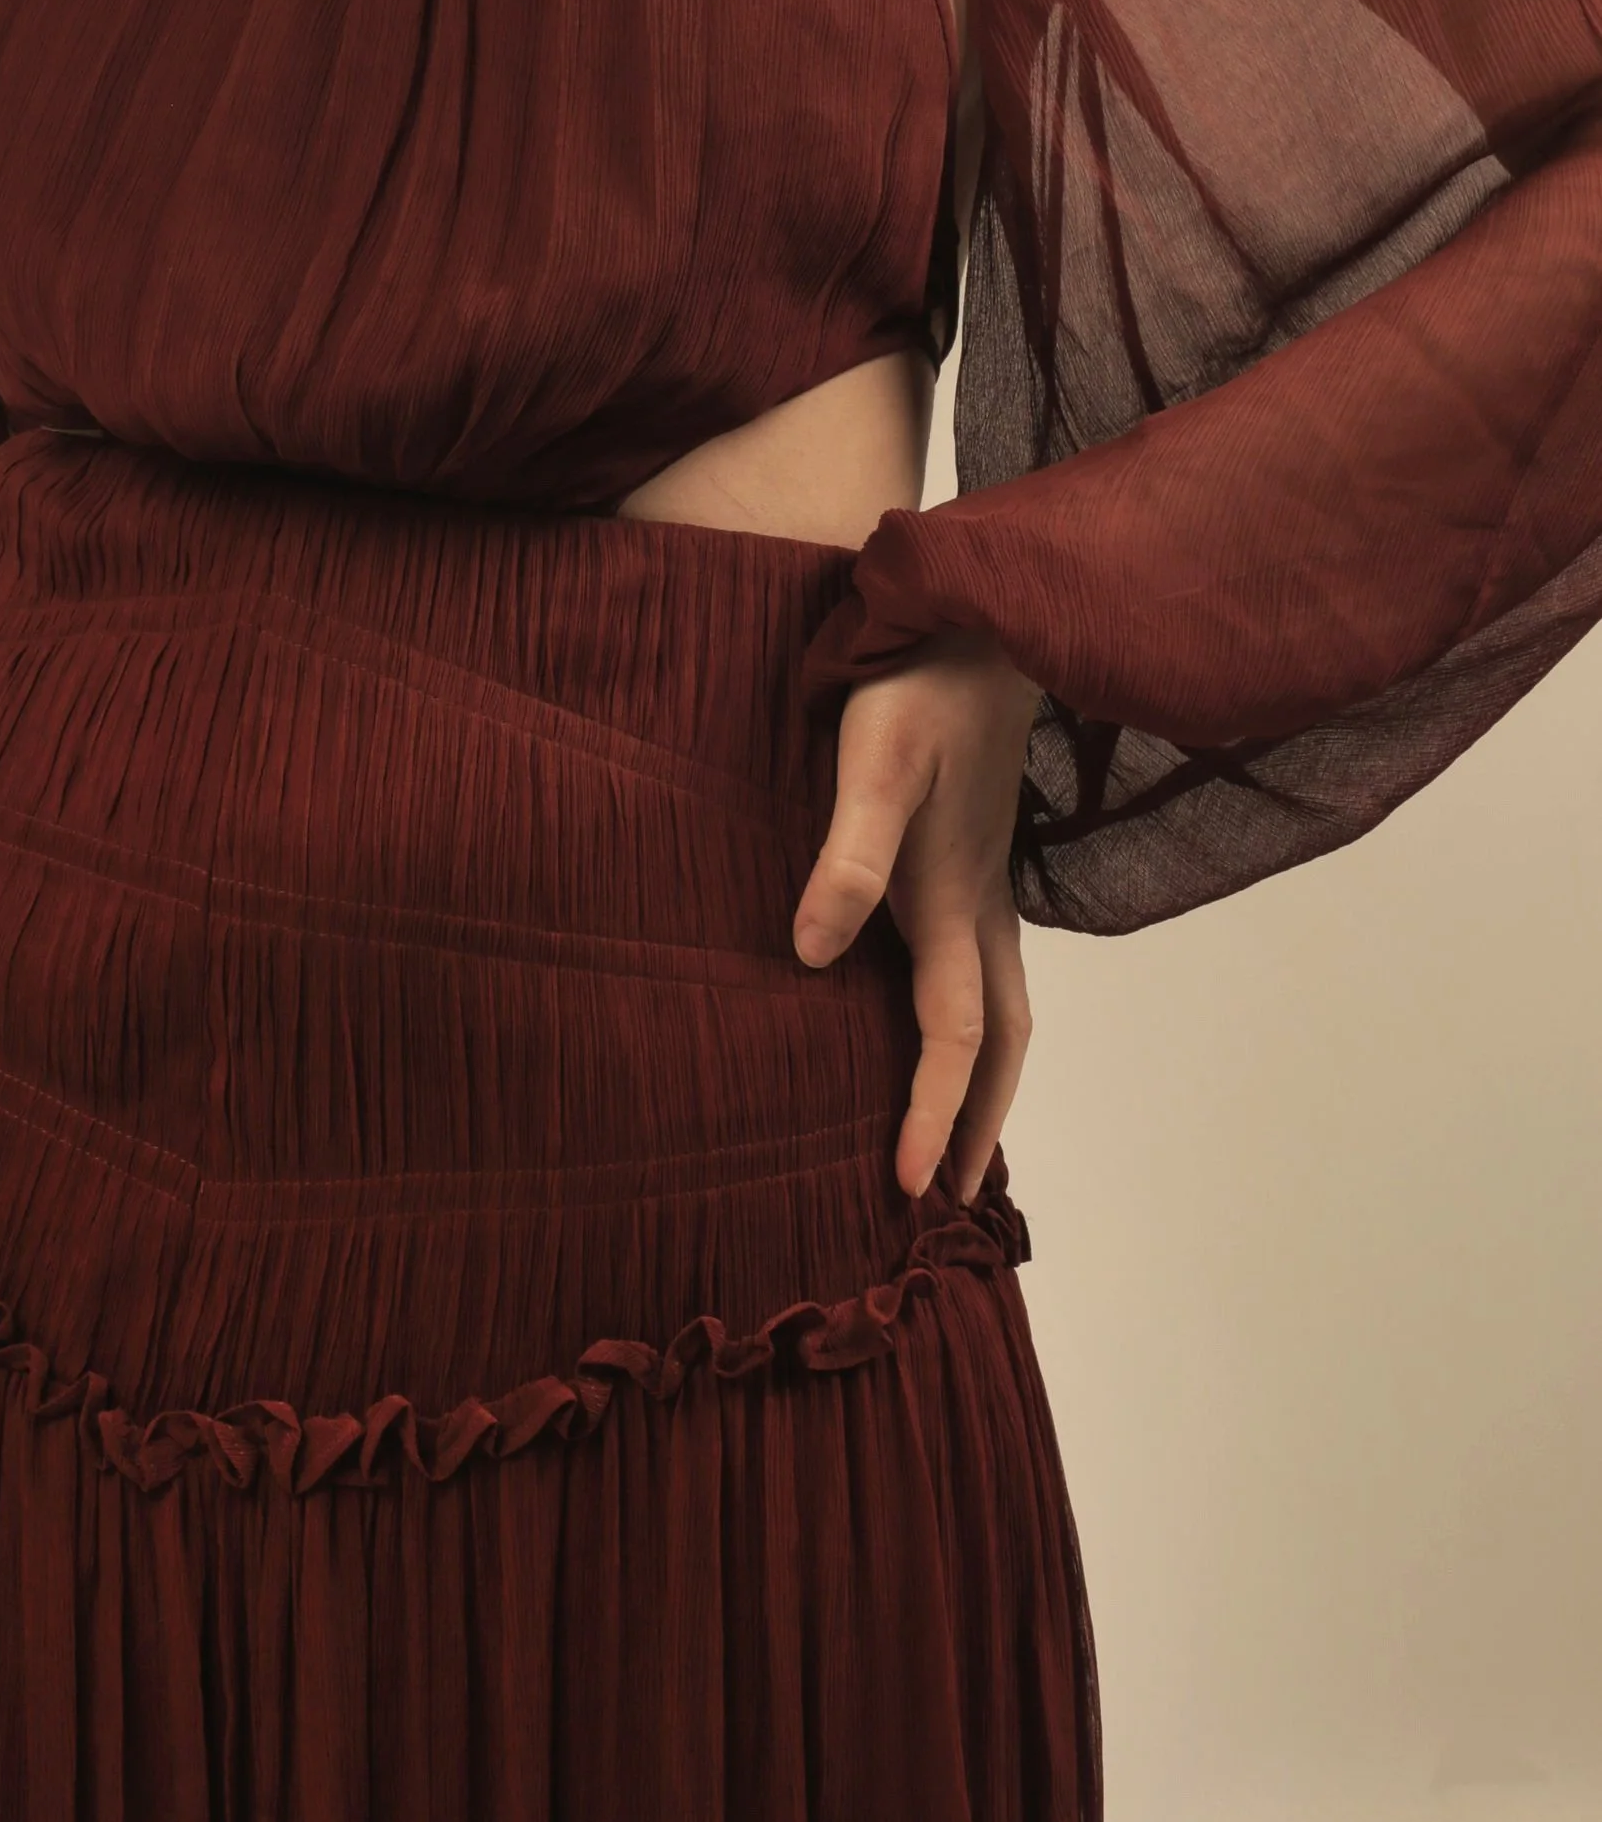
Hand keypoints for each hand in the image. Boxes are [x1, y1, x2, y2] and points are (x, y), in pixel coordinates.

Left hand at [790, 632, 1041, 1203]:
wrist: (979, 625)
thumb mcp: (870, 766)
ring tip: (961, 1136)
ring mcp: (985, 886)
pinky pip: (989, 970)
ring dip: (987, 1080)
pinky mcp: (974, 860)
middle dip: (981, 1122)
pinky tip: (945, 1024)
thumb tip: (815, 957)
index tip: (910, 1186)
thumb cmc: (915, 690)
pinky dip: (980, 1025)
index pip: (953, 1037)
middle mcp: (982, 909)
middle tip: (955, 1196)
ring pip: (1006, 1010)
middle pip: (1001, 1044)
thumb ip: (846, 860)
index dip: (933, 1114)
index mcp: (956, 904)